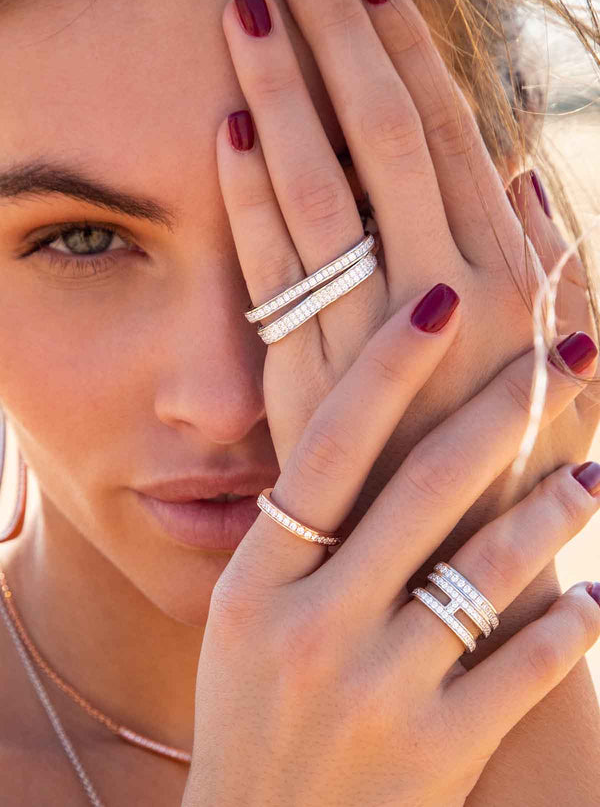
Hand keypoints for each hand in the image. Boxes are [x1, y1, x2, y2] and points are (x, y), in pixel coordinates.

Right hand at [182, 289, 599, 806]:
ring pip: (487, 572)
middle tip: (565, 355)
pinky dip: (570, 627)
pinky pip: (524, 669)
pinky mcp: (435, 755)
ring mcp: (376, 692)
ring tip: (590, 471)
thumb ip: (297, 537)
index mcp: (259, 582)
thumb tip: (355, 436)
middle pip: (425, 488)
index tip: (442, 299)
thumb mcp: (246, 618)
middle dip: (505, 409)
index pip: (329, 446)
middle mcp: (312, 626)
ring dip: (552, 510)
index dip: (389, 366)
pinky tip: (597, 598)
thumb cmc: (254, 713)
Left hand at [215, 0, 596, 475]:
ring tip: (244, 14)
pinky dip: (245, 193)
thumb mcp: (565, 370)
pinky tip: (224, 128)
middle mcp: (444, 300)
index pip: (449, 138)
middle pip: (382, 139)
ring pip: (317, 188)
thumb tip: (526, 178)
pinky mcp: (302, 378)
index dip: (405, 55)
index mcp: (512, 284)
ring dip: (277, 92)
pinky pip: (269, 267)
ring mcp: (366, 338)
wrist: (446, 573)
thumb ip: (558, 271)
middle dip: (335, 41)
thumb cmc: (512, 466)